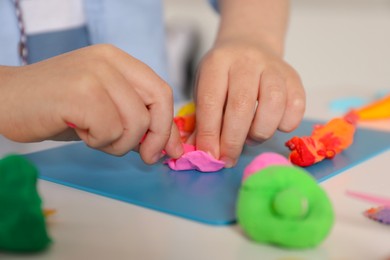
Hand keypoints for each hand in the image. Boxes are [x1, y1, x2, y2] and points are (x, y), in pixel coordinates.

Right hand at [0, 44, 182, 162]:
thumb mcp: (104, 108)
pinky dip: (98, 141)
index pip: (161, 90)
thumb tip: (168, 145)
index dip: (168, 124)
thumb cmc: (57, 107)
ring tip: (94, 136)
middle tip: (143, 155)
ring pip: (135, 123)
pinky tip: (80, 132)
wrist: (6, 99)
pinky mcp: (80, 94)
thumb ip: (135, 120)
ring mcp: (95, 75)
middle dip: (154, 138)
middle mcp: (109, 61)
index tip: (167, 149)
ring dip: (118, 143)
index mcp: (118, 60)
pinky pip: (110, 131)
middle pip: (156, 105)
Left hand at [194, 39, 304, 166]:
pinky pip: (296, 107)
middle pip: (242, 105)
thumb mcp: (204, 89)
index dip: (209, 133)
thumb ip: (202, 121)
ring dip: (260, 132)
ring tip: (251, 138)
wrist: (249, 44)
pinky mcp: (294, 77)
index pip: (211, 101)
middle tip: (228, 159)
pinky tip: (271, 125)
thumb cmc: (223, 75)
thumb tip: (202, 153)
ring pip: (273, 104)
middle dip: (233, 140)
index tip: (210, 156)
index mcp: (217, 63)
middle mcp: (246, 61)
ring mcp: (273, 67)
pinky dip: (284, 124)